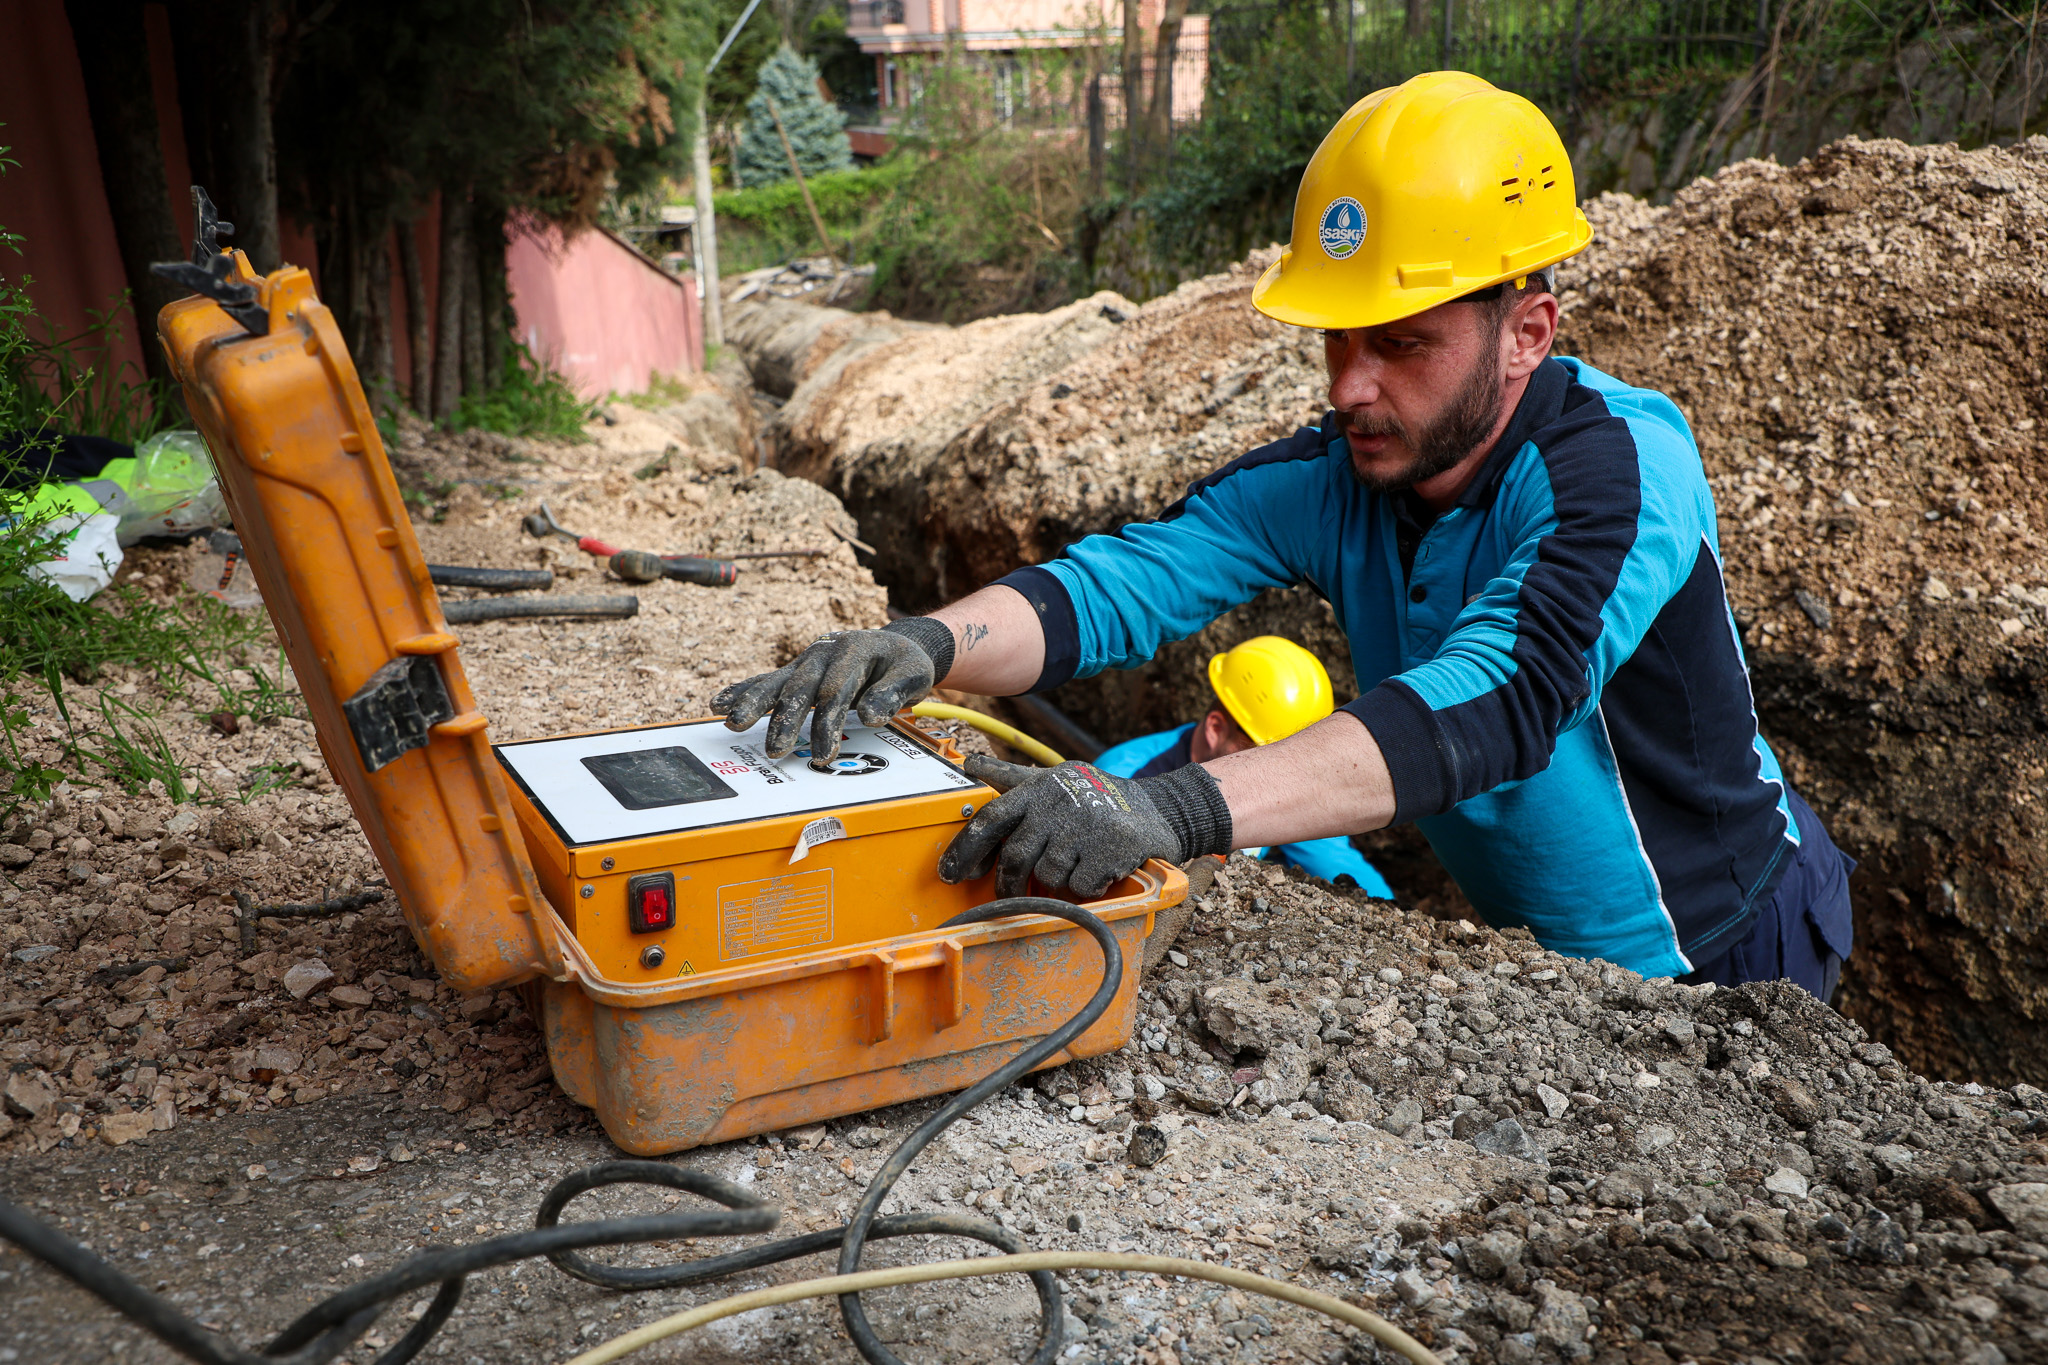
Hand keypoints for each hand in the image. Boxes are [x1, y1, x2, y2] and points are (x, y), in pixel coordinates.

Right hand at [714, 620, 949, 760]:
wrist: (894, 644)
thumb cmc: (903, 664)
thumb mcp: (912, 675)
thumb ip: (892, 693)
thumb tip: (871, 715)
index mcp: (854, 650)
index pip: (836, 691)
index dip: (828, 724)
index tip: (825, 755)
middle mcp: (824, 652)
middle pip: (800, 687)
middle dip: (786, 720)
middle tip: (776, 751)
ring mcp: (806, 661)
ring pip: (776, 682)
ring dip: (753, 703)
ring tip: (732, 723)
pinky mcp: (796, 671)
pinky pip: (767, 680)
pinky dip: (743, 691)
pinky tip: (719, 703)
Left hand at [938, 755, 1232, 898]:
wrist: (1160, 807)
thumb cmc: (1097, 797)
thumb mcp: (1054, 780)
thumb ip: (1013, 779)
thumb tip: (971, 763)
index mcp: (1040, 787)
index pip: (992, 817)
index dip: (966, 848)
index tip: (950, 874)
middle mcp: (1059, 802)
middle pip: (1016, 855)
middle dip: (1008, 881)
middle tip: (1008, 893)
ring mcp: (1087, 824)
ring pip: (1048, 874)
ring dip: (1058, 881)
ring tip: (1075, 866)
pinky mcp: (1113, 845)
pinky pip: (1081, 885)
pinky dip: (1088, 887)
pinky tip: (1100, 870)